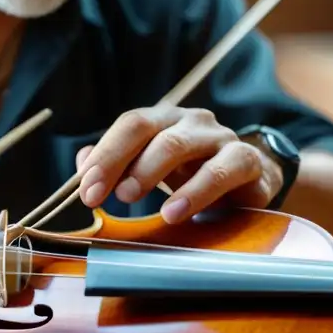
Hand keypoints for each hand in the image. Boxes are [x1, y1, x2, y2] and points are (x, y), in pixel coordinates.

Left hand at [75, 106, 283, 223]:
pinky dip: (196, 193)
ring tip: (132, 201)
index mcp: (163, 119)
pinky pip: (222, 170)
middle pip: (149, 130)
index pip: (129, 125)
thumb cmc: (193, 173)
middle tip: (107, 196)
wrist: (251, 180)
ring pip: (180, 145)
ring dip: (151, 173)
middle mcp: (190, 121)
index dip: (105, 155)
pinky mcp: (247, 160)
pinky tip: (176, 213)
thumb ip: (117, 165)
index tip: (86, 190)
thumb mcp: (152, 169)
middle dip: (121, 163)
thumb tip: (82, 165)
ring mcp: (220, 137)